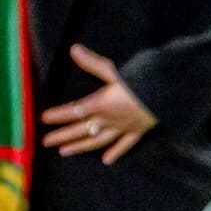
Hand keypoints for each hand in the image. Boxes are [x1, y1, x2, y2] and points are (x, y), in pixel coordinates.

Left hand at [40, 44, 155, 161]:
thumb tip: (73, 49)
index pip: (74, 111)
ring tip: (65, 152)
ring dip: (80, 147)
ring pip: (98, 140)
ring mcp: (122, 128)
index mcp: (100, 105)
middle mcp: (108, 120)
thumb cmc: (140, 81)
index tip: (43, 119)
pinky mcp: (137, 131)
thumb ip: (92, 63)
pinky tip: (107, 160)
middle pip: (81, 130)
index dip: (58, 115)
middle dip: (62, 135)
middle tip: (45, 142)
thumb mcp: (114, 70)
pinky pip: (124, 145)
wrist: (167, 95)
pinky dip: (116, 152)